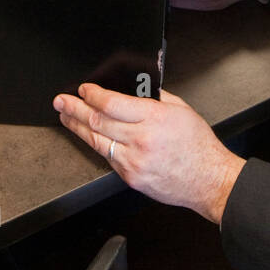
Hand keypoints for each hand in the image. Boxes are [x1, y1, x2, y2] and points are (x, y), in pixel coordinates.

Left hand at [54, 84, 245, 223]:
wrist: (208, 179)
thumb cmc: (198, 145)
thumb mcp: (181, 109)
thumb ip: (154, 98)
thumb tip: (132, 90)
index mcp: (154, 119)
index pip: (112, 104)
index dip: (93, 95)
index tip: (85, 90)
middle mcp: (141, 140)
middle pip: (98, 122)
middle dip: (75, 109)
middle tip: (62, 101)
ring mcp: (134, 161)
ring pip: (97, 141)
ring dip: (77, 127)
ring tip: (65, 117)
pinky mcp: (130, 177)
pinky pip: (108, 157)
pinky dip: (97, 144)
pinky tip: (88, 136)